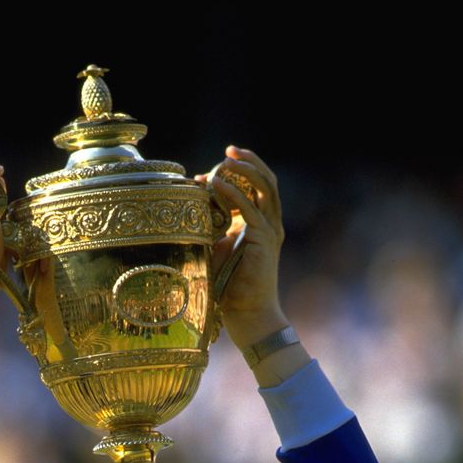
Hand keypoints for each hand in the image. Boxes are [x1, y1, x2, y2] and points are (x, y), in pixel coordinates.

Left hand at [198, 146, 289, 350]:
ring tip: (227, 160)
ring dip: (246, 170)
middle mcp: (270, 223)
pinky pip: (251, 209)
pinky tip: (218, 185)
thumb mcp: (217, 247)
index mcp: (260, 224)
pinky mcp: (265, 240)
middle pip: (267, 181)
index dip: (241, 171)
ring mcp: (270, 230)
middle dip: (250, 161)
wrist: (248, 313)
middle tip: (230, 150)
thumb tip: (191, 206)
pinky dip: (235, 194)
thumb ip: (211, 226)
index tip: (218, 163)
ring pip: (265, 189)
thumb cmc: (229, 286)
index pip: (258, 187)